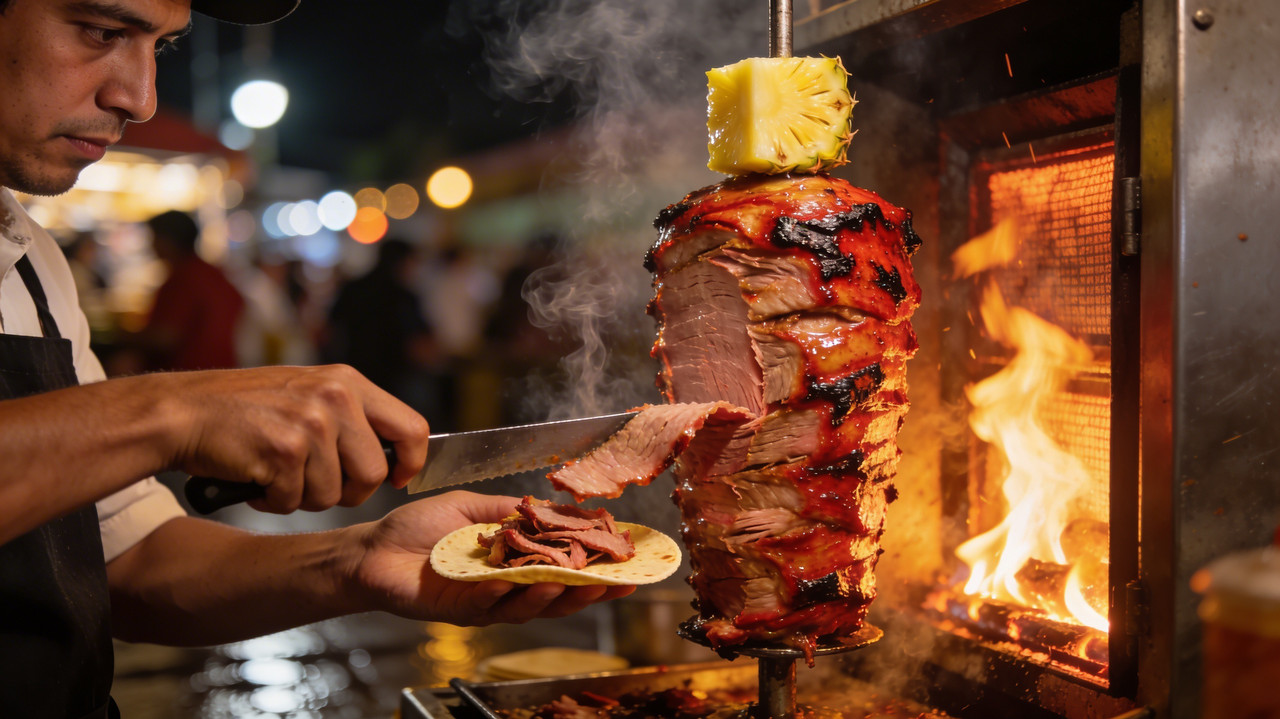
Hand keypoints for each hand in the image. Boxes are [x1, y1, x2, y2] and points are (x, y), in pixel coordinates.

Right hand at [166, 364, 428, 512]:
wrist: (184, 412)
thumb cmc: (246, 409)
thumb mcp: (309, 394)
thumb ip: (352, 418)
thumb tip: (398, 459)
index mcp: (348, 382)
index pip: (412, 427)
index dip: (411, 463)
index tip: (398, 479)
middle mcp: (335, 398)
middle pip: (374, 473)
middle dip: (347, 492)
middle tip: (314, 484)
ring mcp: (310, 423)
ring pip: (333, 494)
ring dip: (303, 497)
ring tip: (277, 473)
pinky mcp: (282, 451)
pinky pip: (295, 501)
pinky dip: (274, 501)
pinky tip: (257, 477)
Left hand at [345, 490, 635, 624]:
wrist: (373, 549)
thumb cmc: (418, 527)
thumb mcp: (471, 506)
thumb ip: (509, 510)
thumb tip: (548, 505)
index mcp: (514, 563)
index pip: (563, 568)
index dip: (596, 568)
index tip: (627, 562)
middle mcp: (506, 587)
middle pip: (558, 597)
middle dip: (591, 592)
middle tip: (618, 585)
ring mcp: (484, 602)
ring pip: (528, 607)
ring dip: (552, 596)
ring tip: (570, 584)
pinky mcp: (459, 611)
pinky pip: (487, 606)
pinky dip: (501, 595)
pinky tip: (512, 584)